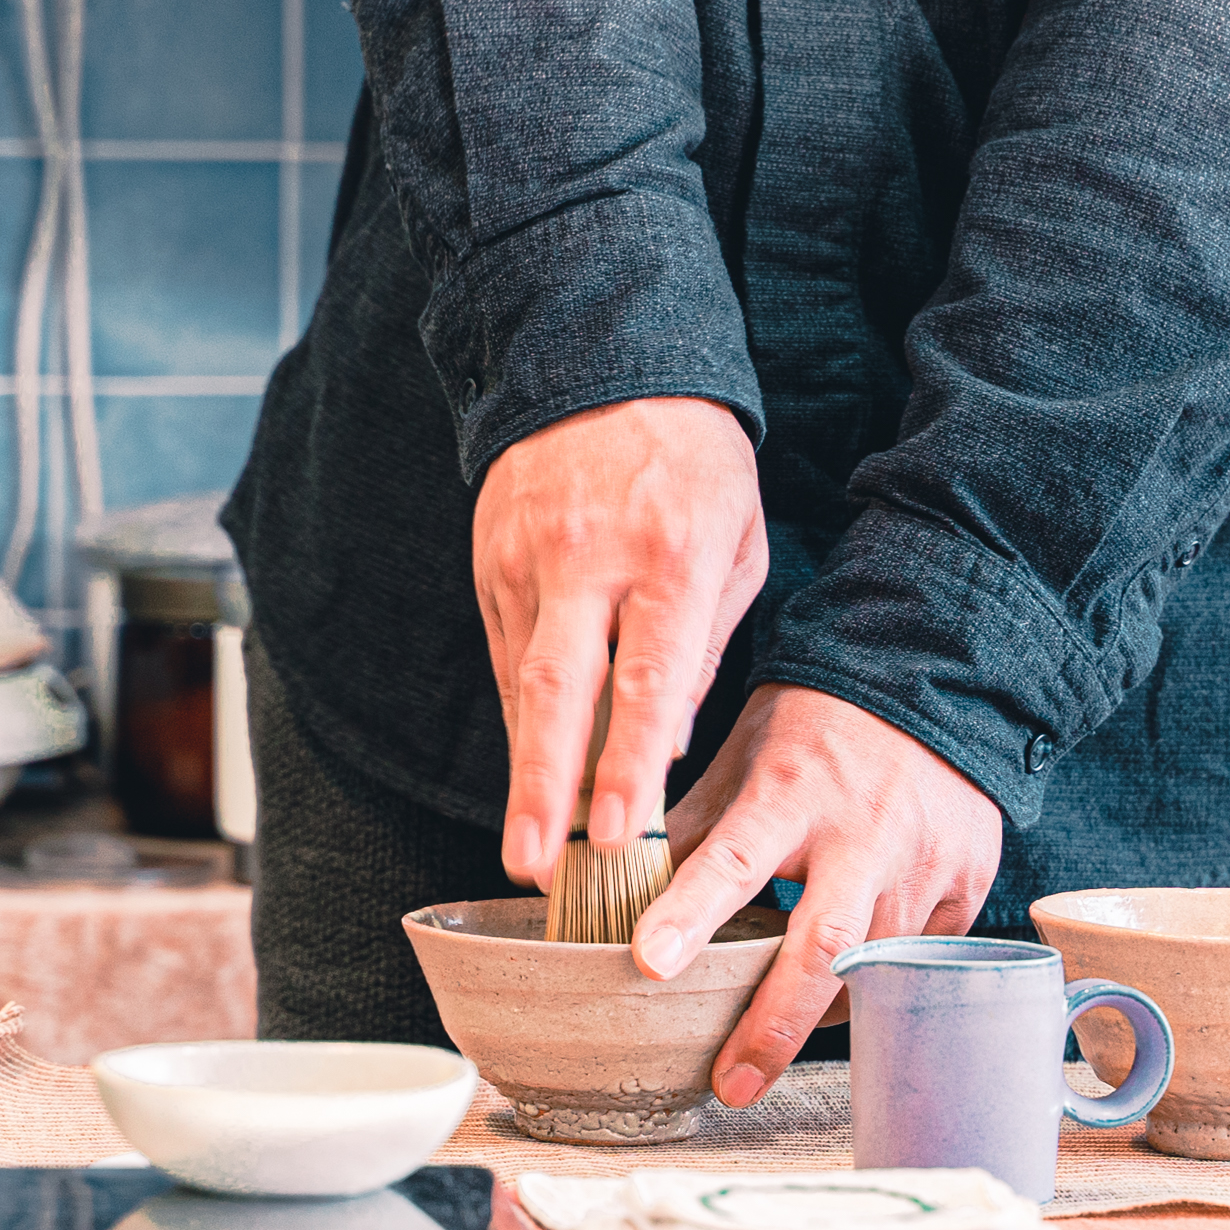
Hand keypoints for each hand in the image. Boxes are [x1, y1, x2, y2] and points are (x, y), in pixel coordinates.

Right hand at [474, 397, 765, 885]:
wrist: (603, 363)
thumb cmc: (697, 471)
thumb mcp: (738, 548)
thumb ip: (706, 648)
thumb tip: (669, 747)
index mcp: (672, 557)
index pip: (646, 680)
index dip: (629, 764)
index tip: (617, 834)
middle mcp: (591, 559)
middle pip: (560, 691)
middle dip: (546, 789)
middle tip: (537, 866)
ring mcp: (529, 558)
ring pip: (521, 681)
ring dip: (524, 770)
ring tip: (531, 849)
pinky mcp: (491, 559)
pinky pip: (505, 656)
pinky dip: (519, 718)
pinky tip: (530, 773)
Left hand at [634, 684, 1004, 1104]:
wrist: (937, 689)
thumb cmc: (820, 724)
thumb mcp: (745, 754)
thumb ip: (692, 826)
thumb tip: (611, 889)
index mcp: (793, 789)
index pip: (735, 858)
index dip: (691, 913)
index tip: (648, 963)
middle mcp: (865, 830)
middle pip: (824, 945)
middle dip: (774, 1024)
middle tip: (731, 1082)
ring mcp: (926, 861)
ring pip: (874, 965)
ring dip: (821, 1009)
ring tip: (775, 1037)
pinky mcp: (968, 883)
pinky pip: (917, 958)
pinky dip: (877, 979)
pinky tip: (847, 980)